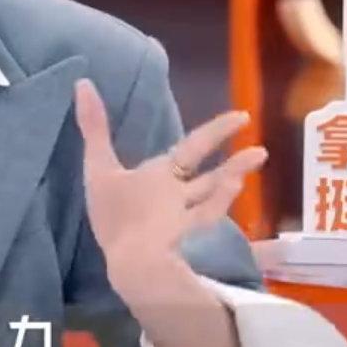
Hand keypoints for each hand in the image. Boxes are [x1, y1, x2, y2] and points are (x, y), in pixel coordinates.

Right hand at [75, 78, 266, 293]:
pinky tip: (225, 212)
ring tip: (246, 177)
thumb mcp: (97, 168)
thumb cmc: (116, 214)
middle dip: (235, 163)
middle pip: (210, 175)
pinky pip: (203, 226)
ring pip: (212, 199)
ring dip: (230, 186)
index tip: (244, 118)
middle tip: (262, 153)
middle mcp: (179, 192)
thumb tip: (84, 83)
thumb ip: (93, 128)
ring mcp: (184, 219)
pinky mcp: (182, 242)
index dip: (219, 131)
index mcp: (162, 173)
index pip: (194, 146)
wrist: (135, 263)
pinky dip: (214, 217)